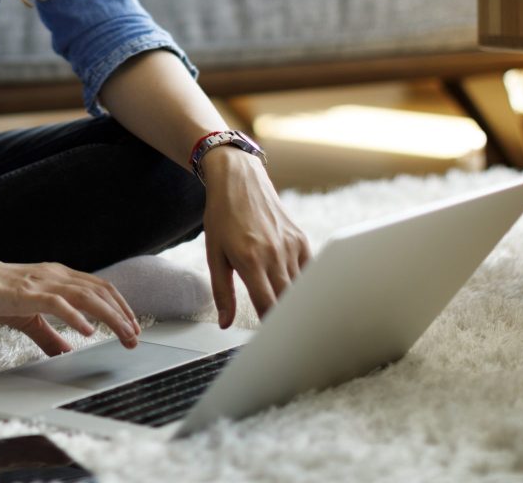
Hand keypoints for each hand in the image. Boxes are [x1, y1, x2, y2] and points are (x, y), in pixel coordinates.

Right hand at [0, 256, 140, 355]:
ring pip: (87, 297)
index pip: (99, 288)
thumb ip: (49, 334)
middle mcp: (56, 275)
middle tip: (135, 338)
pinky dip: (77, 317)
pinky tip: (88, 332)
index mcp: (58, 276)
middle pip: (101, 292)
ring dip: (110, 318)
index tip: (132, 328)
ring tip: (123, 336)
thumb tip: (66, 353)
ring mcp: (42, 282)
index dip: (120, 307)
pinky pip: (58, 304)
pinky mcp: (27, 293)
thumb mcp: (28, 316)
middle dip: (123, 316)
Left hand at [201, 148, 311, 327]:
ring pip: (301, 287)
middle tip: (287, 341)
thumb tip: (224, 323)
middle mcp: (274, 254)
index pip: (267, 305)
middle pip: (288, 300)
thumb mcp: (214, 253)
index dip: (271, 328)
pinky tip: (300, 295)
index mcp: (249, 260)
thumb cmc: (222, 215)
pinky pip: (308, 270)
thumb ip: (221, 291)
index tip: (272, 343)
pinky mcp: (300, 238)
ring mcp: (290, 245)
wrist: (238, 179)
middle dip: (287, 321)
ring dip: (297, 304)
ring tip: (297, 324)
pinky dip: (305, 284)